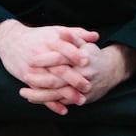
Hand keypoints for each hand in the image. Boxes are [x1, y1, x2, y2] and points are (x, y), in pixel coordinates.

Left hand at [17, 41, 135, 112]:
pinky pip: (61, 103)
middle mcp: (82, 77)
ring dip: (39, 95)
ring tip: (23, 93)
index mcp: (82, 61)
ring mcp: (81, 91)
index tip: (31, 59)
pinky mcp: (81, 100)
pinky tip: (33, 99)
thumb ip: (73, 38)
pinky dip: (47, 102)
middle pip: (58, 80)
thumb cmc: (94, 56)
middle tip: (24, 76)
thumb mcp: (85, 45)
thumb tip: (62, 32)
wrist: (112, 72)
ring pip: (57, 95)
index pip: (61, 59)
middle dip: (40, 80)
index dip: (46, 59)